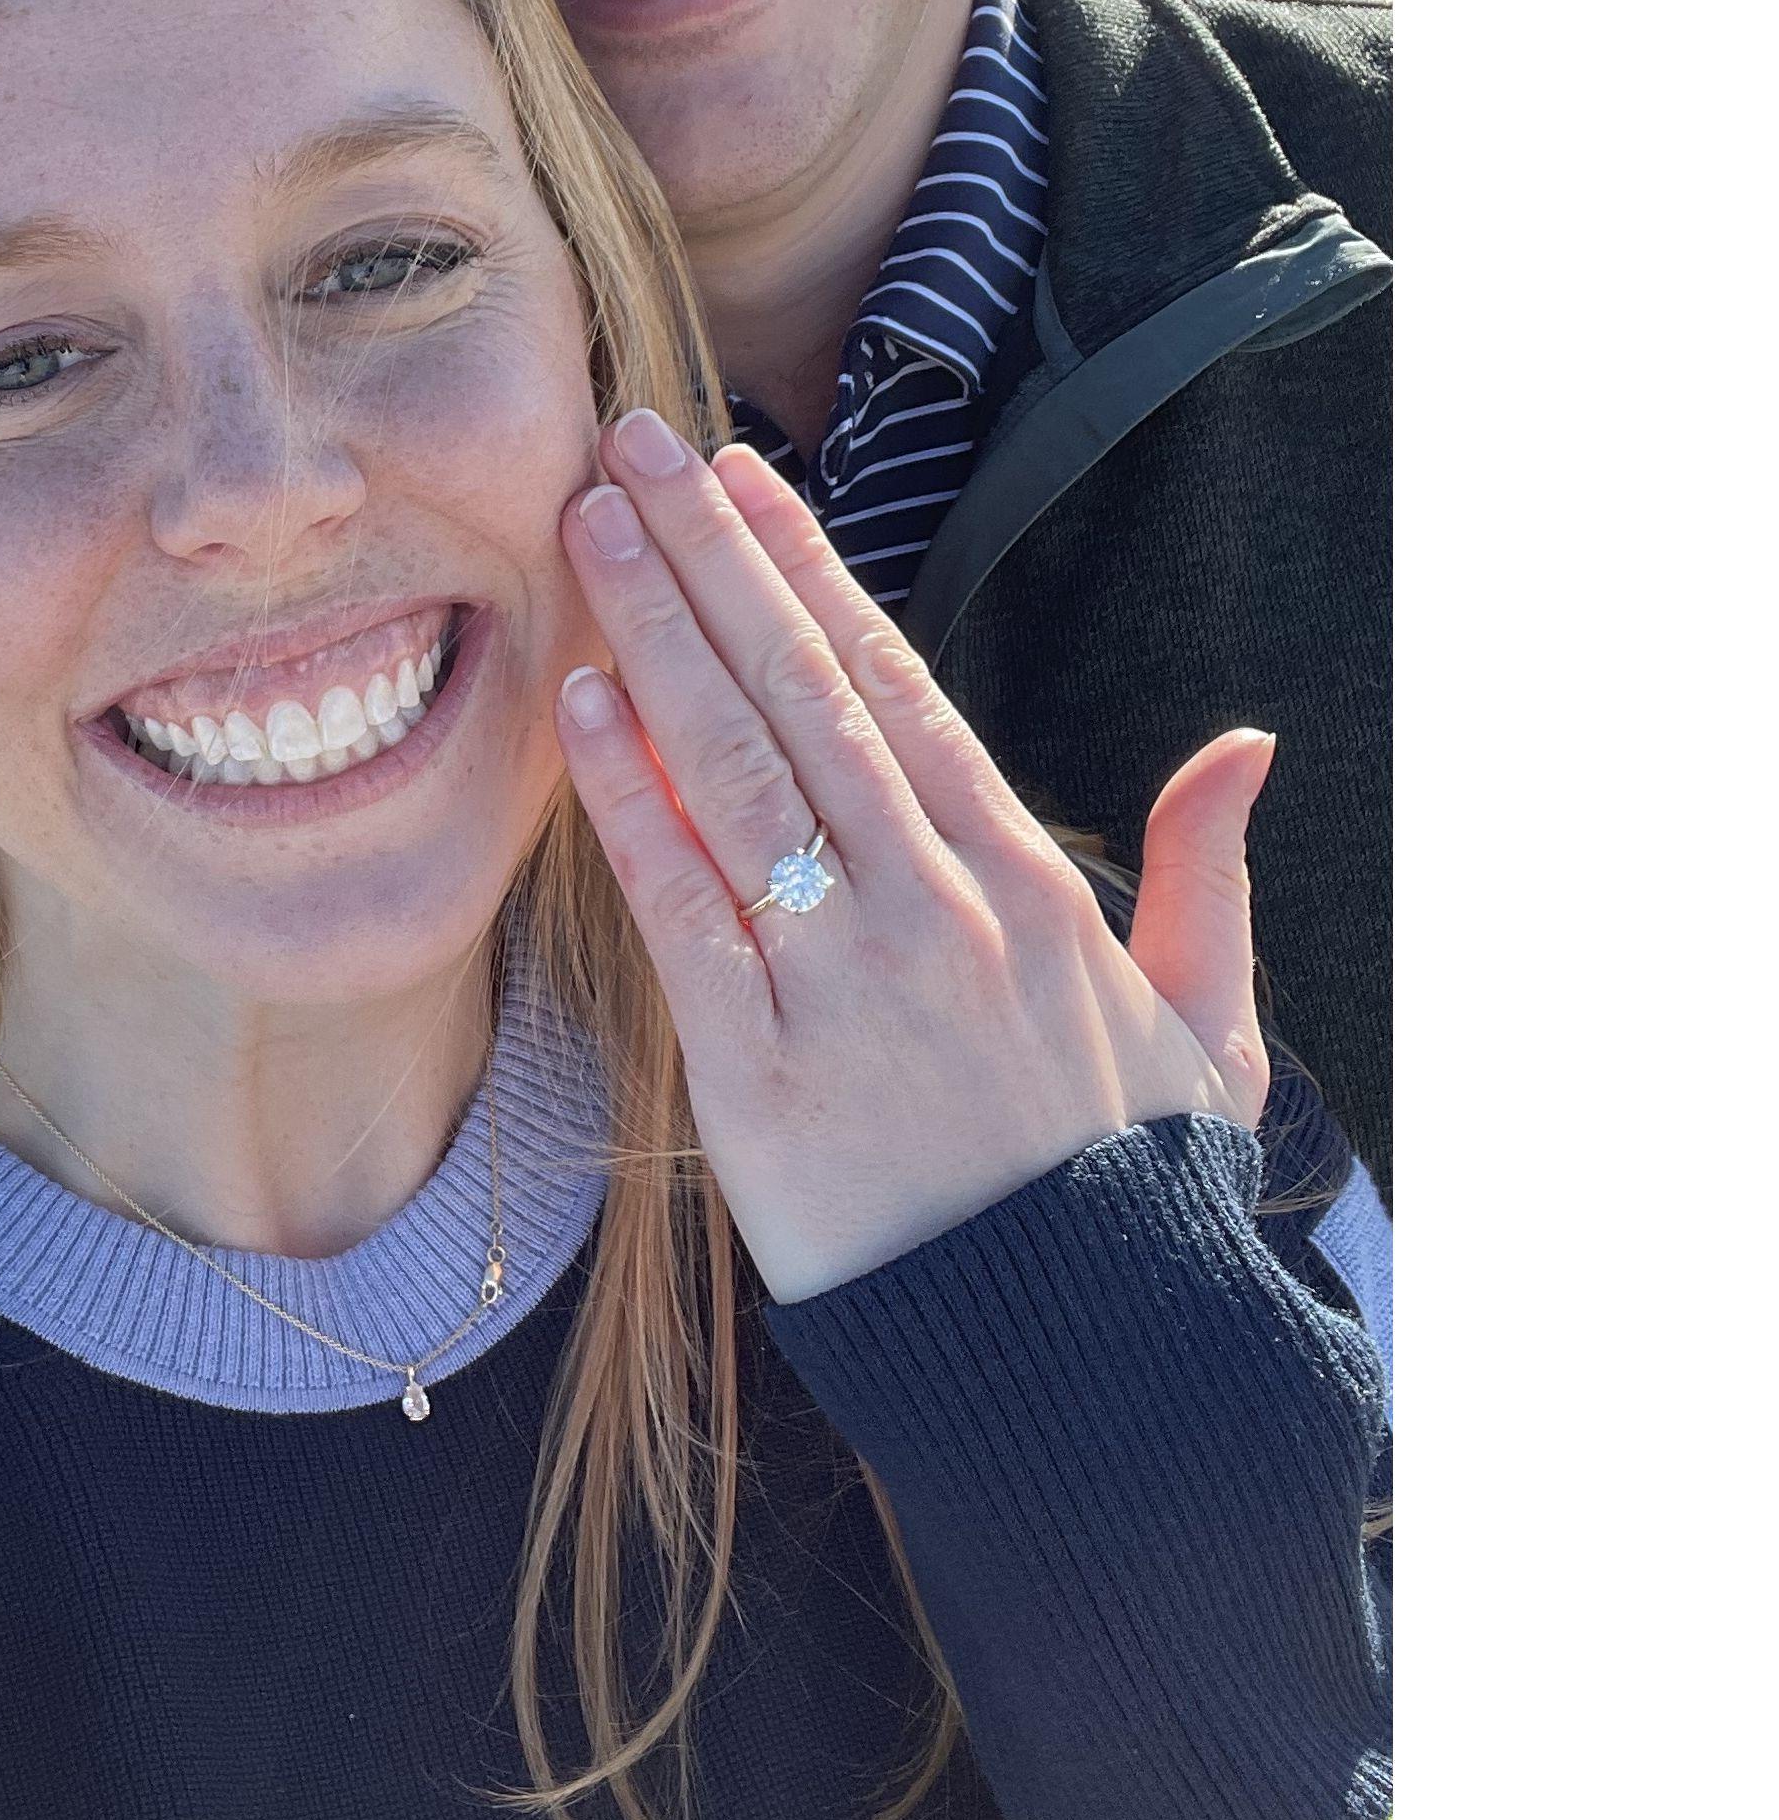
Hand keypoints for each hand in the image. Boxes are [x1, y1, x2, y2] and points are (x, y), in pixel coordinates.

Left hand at [554, 407, 1275, 1303]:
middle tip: (626, 442)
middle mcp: (933, 907)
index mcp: (1028, 881)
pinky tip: (576, 705)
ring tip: (586, 527)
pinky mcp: (760, 1072)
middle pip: (799, 690)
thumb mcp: (1205, 1028)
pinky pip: (682, 910)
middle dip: (706, 554)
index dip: (807, 567)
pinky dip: (626, 803)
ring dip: (651, 635)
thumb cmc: (1128, 1193)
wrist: (1092, 1377)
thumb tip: (1242, 750)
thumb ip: (1207, 877)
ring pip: (733, 770)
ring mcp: (844, 983)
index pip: (894, 682)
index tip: (739, 476)